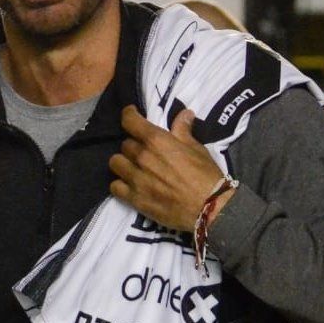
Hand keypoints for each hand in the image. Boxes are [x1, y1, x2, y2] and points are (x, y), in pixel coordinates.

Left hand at [109, 106, 233, 231]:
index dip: (128, 115)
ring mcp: (136, 178)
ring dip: (124, 163)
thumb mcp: (197, 149)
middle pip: (125, 144)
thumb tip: (184, 114)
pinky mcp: (134, 199)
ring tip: (133, 168)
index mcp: (157, 140)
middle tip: (144, 152)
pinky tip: (129, 185)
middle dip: (134, 145)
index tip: (131, 114)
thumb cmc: (206, 176)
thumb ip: (184, 131)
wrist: (209, 208)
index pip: (130, 121)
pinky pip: (114, 187)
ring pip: (116, 163)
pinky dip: (120, 184)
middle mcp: (142, 157)